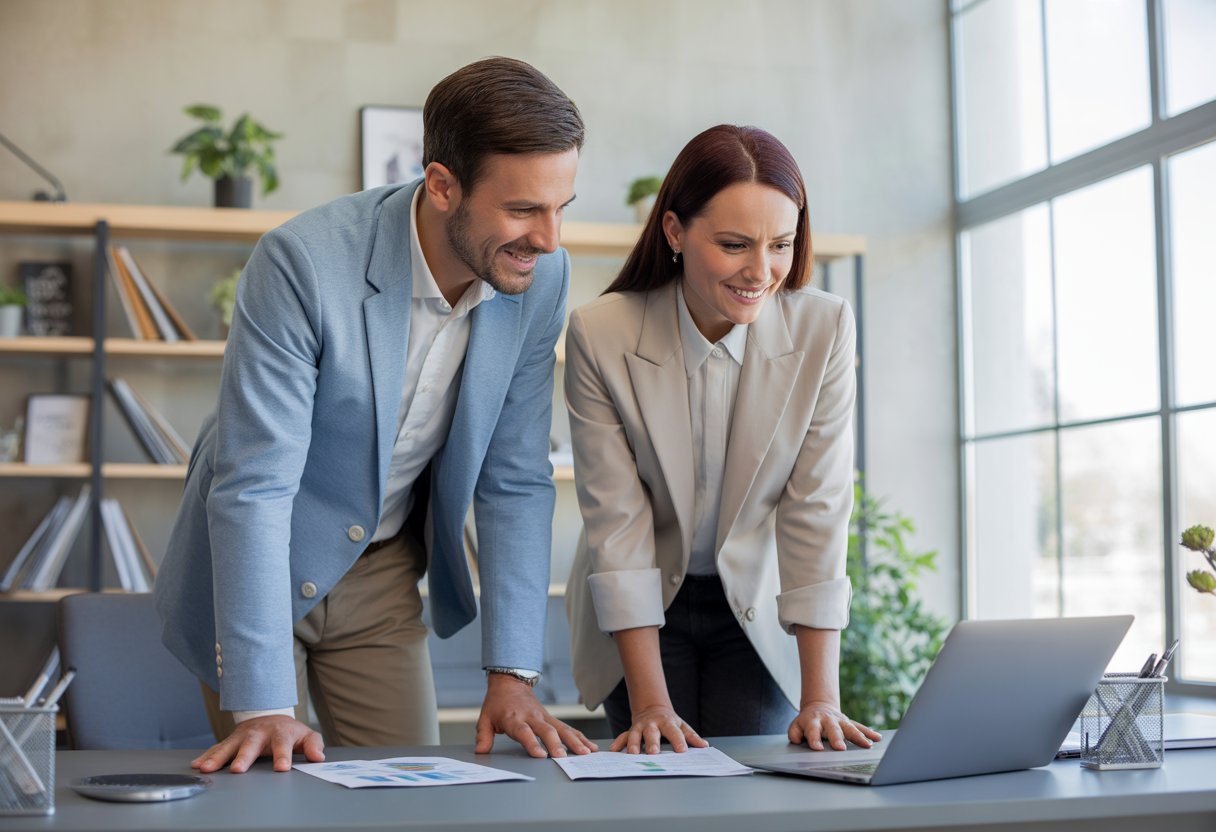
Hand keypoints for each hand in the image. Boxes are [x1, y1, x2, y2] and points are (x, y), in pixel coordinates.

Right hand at [191, 715, 324, 773]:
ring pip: (229, 746)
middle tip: (238, 769)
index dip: (283, 756)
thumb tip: (318, 757)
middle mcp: (259, 733)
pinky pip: (217, 748)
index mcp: (280, 733)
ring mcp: (243, 736)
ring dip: (217, 757)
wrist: (270, 715)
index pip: (283, 744)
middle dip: (244, 757)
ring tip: (207, 769)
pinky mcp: (230, 740)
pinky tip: (197, 764)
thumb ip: (313, 745)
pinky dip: (206, 756)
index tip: (282, 768)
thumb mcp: (305, 736)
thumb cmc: (288, 731)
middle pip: (251, 745)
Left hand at [474, 673, 597, 757]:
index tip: (540, 755)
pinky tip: (590, 746)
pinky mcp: (552, 718)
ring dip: (574, 741)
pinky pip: (567, 728)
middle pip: (546, 730)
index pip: (524, 732)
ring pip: (562, 728)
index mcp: (514, 718)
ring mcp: (544, 716)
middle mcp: (532, 717)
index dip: (532, 743)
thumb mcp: (485, 718)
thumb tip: (481, 751)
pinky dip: (579, 736)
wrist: (510, 682)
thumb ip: (484, 736)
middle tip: (563, 758)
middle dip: (556, 744)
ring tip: (585, 753)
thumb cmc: (497, 703)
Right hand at [609, 704, 707, 754]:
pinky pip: (622, 736)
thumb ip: (691, 736)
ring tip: (633, 753)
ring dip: (633, 743)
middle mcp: (652, 724)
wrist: (652, 708)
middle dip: (652, 742)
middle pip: (652, 733)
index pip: (674, 732)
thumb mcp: (682, 726)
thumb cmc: (670, 722)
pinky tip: (613, 750)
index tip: (682, 751)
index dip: (678, 741)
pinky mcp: (631, 730)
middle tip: (654, 753)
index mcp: (668, 723)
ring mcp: (640, 727)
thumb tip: (704, 746)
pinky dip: (618, 743)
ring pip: (635, 734)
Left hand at [788, 700, 881, 750]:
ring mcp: (840, 721)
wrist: (819, 707)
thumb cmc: (807, 722)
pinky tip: (877, 738)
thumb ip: (794, 733)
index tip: (817, 748)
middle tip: (840, 748)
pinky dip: (869, 732)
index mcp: (813, 722)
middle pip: (833, 729)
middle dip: (837, 738)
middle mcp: (828, 720)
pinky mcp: (849, 722)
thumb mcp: (796, 725)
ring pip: (850, 728)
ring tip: (866, 745)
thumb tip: (796, 740)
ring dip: (858, 736)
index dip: (814, 739)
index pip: (812, 730)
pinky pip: (860, 727)